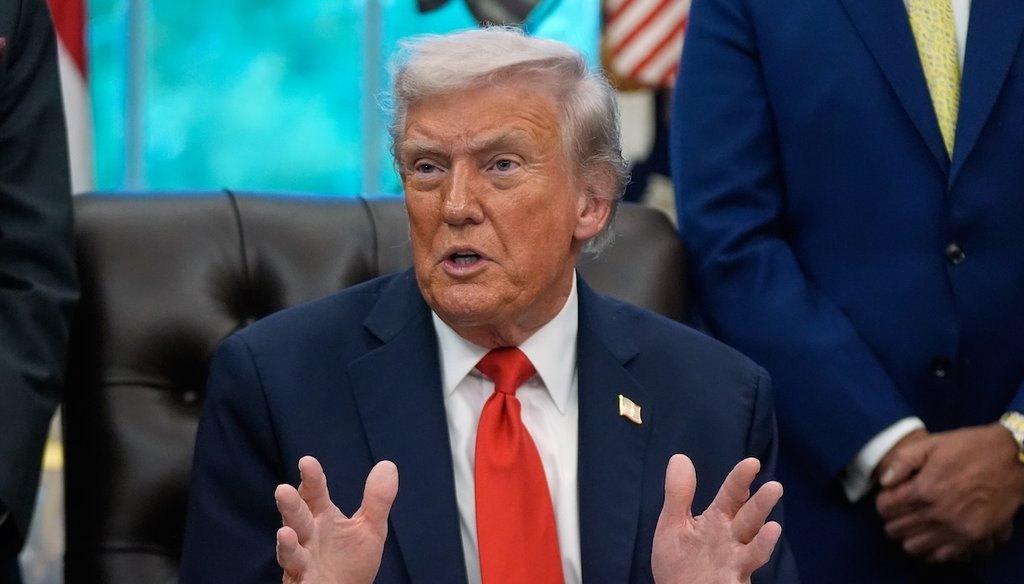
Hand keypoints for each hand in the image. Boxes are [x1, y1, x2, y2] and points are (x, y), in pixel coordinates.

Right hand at [275, 456, 398, 583]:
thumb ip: (377, 499)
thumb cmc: (353, 561)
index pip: (315, 494)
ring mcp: (302, 558)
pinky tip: (290, 550)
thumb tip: (388, 465)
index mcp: (322, 517)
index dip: (311, 479)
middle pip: (297, 517)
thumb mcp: (370, 528)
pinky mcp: (300, 580)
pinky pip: (295, 570)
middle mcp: (308, 535)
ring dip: (286, 539)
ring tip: (285, 530)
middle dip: (290, 505)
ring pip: (290, 546)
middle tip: (283, 489)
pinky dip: (291, 561)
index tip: (307, 462)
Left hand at [652, 455, 782, 583]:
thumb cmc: (679, 560)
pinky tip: (742, 576)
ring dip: (764, 541)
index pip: (732, 495)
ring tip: (773, 528)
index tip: (752, 463)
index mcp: (718, 520)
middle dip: (761, 505)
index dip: (740, 479)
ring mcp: (734, 563)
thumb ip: (678, 494)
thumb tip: (680, 456)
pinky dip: (741, 579)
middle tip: (775, 486)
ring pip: (753, 550)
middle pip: (749, 519)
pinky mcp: (730, 583)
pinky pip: (738, 581)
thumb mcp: (672, 524)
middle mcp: (731, 539)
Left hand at [875, 424, 1023, 562]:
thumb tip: (884, 481)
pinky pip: (941, 556)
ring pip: (914, 547)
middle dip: (893, 519)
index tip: (891, 496)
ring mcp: (955, 529)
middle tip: (901, 509)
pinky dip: (931, 549)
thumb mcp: (932, 444)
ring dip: (909, 535)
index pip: (885, 508)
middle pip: (896, 529)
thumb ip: (903, 461)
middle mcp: (936, 513)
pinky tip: (932, 535)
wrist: (1012, 460)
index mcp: (923, 489)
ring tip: (915, 523)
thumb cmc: (970, 448)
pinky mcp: (972, 538)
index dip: (884, 501)